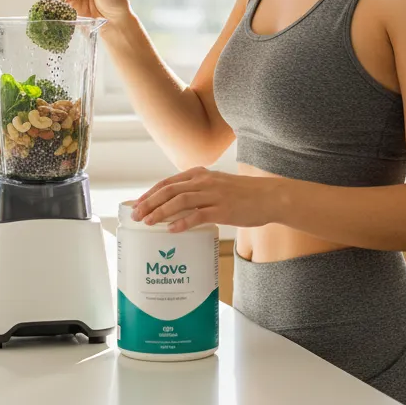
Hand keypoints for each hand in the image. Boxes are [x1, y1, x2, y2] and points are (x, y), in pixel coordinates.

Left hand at [130, 166, 281, 232]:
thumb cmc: (243, 194)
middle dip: (149, 203)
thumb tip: (176, 206)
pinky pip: (198, 215)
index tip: (137, 204)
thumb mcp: (216, 185)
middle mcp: (204, 182)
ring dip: (161, 212)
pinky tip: (172, 230)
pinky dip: (183, 222)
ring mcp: (214, 195)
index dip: (150, 193)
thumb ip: (198, 191)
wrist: (269, 196)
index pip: (168, 182)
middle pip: (169, 190)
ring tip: (148, 222)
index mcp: (200, 174)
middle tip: (136, 216)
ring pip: (180, 201)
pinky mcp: (223, 210)